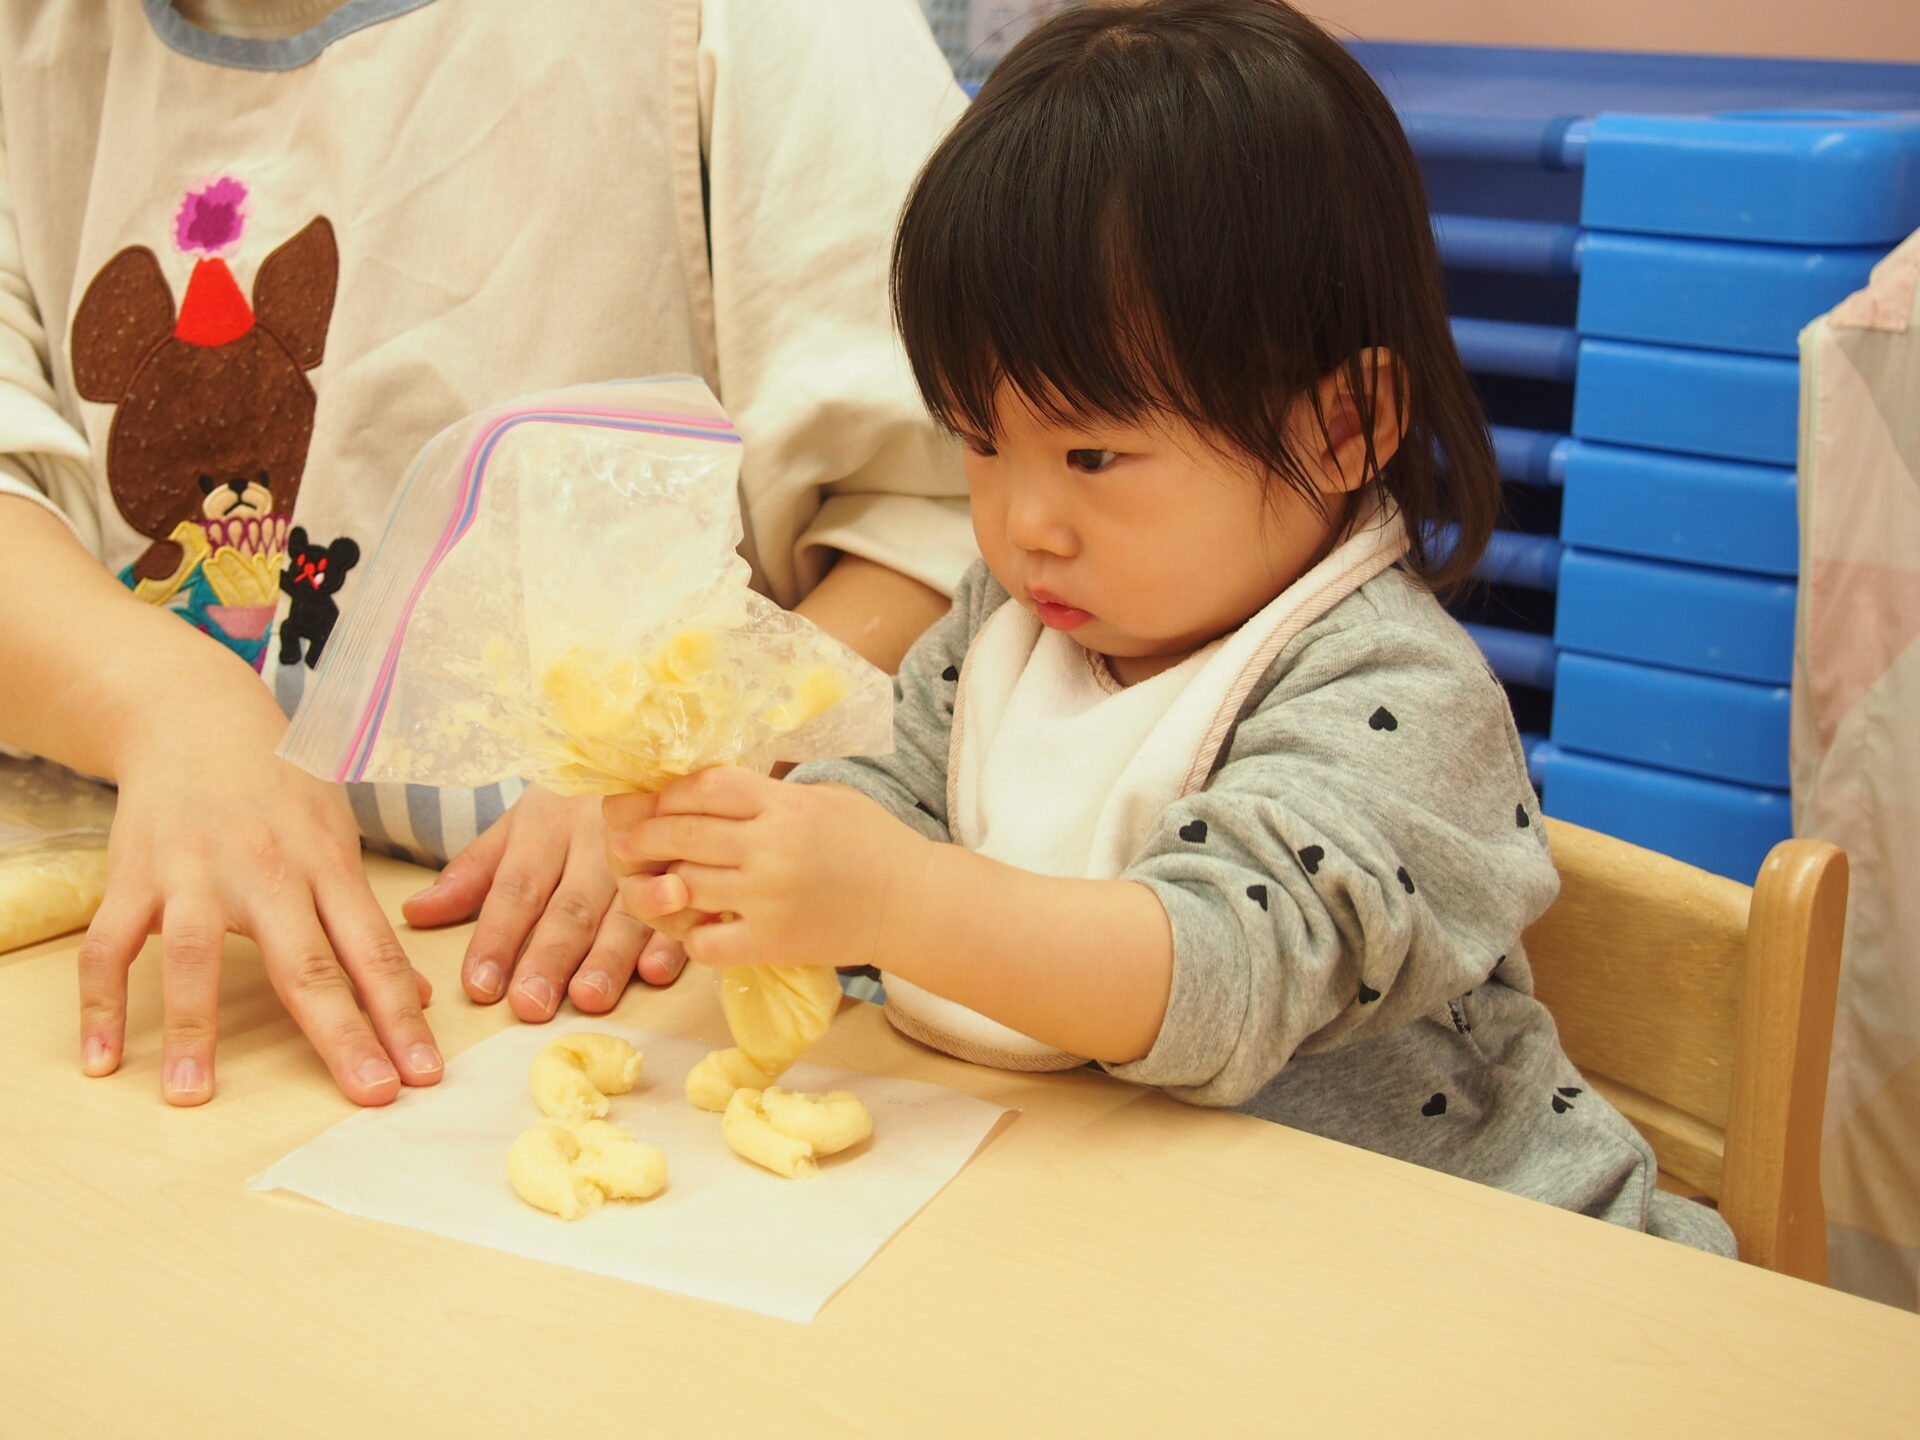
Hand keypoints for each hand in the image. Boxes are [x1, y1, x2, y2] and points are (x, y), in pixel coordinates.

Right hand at [82, 728, 441, 1106]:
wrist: (196, 718)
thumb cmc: (279, 788)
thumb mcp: (338, 838)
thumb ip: (366, 920)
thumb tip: (411, 994)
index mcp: (326, 864)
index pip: (373, 951)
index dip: (400, 1014)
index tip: (423, 1072)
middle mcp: (265, 870)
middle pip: (306, 963)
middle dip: (342, 1034)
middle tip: (369, 1094)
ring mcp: (194, 873)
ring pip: (193, 956)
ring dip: (193, 1029)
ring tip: (193, 1096)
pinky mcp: (133, 875)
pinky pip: (110, 947)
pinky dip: (99, 1004)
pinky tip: (104, 1061)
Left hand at [402, 784, 685, 1019]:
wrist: (656, 748)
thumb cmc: (577, 801)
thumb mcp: (521, 824)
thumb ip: (473, 872)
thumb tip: (415, 913)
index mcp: (548, 823)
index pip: (517, 886)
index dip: (498, 936)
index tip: (479, 985)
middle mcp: (598, 839)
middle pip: (571, 905)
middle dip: (550, 956)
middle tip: (530, 1005)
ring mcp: (650, 852)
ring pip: (627, 911)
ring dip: (609, 957)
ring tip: (588, 999)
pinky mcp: (691, 868)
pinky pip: (683, 904)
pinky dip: (671, 938)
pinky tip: (656, 972)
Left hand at [603, 767, 928, 969]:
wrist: (913, 904)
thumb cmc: (871, 843)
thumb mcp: (825, 798)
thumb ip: (771, 793)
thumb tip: (706, 787)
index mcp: (785, 804)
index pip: (704, 788)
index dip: (666, 794)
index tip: (648, 802)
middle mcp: (771, 847)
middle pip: (683, 834)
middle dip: (643, 837)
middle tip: (622, 841)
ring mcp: (768, 898)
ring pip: (684, 887)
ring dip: (655, 886)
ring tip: (644, 883)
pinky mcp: (771, 943)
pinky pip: (705, 942)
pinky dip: (689, 936)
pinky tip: (694, 928)